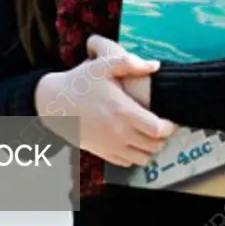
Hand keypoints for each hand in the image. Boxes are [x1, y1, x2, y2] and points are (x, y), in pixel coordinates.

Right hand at [34, 40, 176, 167]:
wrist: (53, 103)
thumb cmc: (79, 82)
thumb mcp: (102, 66)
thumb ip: (129, 63)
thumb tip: (155, 65)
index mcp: (123, 112)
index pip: (158, 129)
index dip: (170, 126)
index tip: (171, 119)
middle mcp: (119, 133)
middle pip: (155, 146)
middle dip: (163, 137)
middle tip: (162, 125)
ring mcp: (110, 145)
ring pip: (143, 158)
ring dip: (150, 148)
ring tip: (149, 134)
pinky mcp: (102, 152)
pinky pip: (127, 162)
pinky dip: (134, 155)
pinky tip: (132, 140)